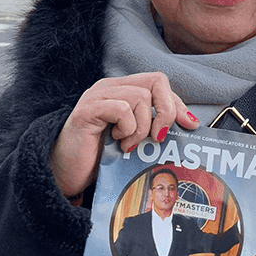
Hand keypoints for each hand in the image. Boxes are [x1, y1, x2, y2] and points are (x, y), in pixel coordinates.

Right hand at [50, 72, 198, 197]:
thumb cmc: (100, 158)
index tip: (189, 126)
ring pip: (141, 97)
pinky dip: (127, 128)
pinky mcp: (87, 110)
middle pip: (156, 80)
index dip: (177, 103)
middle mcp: (110, 87)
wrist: (65, 175)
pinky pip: (121, 109)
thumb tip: (188, 125)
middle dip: (167, 111)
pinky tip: (118, 141)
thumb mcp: (134, 140)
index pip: (159, 83)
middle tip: (158, 136)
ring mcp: (97, 95)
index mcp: (122, 90)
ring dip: (142, 127)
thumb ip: (154, 127)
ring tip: (129, 144)